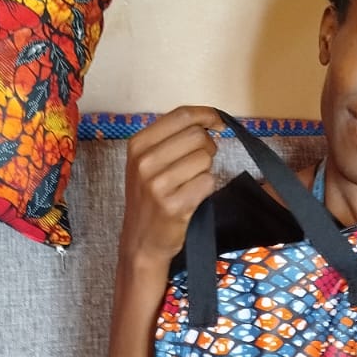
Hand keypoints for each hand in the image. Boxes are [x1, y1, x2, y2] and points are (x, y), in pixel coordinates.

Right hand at [120, 105, 222, 267]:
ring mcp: (157, 184)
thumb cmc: (149, 199)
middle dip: (207, 147)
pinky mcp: (173, 205)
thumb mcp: (147, 162)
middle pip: (197, 135)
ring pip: (205, 159)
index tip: (218, 122)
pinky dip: (206, 189)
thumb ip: (172, 138)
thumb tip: (209, 119)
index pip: (181, 115)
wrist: (141, 241)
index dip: (206, 115)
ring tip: (189, 183)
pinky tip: (192, 197)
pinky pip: (208, 182)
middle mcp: (144, 162)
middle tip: (200, 163)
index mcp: (138, 145)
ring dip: (205, 170)